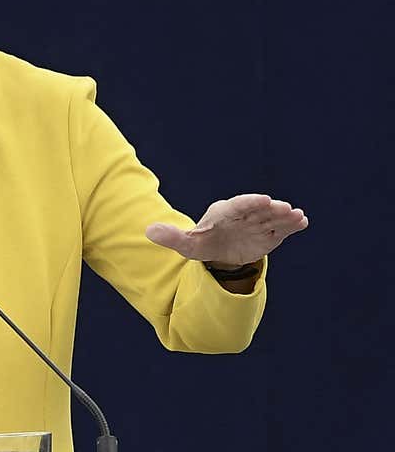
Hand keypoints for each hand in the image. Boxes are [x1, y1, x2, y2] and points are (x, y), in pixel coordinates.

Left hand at [146, 194, 308, 266]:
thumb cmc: (202, 243)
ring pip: (272, 218)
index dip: (250, 202)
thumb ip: (171, 237)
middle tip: (286, 208)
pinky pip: (281, 229)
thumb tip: (148, 230)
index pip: (237, 205)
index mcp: (223, 213)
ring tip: (298, 216)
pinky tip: (303, 223)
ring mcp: (258, 223)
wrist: (218, 252)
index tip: (263, 200)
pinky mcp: (269, 234)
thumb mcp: (186, 244)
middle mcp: (244, 215)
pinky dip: (291, 226)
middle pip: (258, 210)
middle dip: (272, 209)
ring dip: (285, 217)